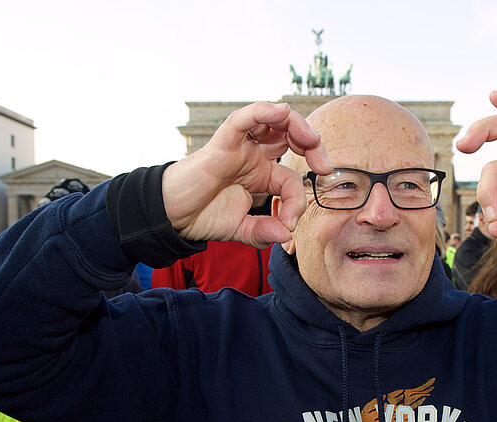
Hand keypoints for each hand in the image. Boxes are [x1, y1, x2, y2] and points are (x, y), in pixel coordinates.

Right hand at [161, 102, 332, 248]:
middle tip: (324, 167)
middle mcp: (254, 156)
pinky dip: (263, 111)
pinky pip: (244, 119)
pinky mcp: (223, 142)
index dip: (298, 200)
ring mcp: (240, 146)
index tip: (290, 223)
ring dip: (297, 125)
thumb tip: (286, 234)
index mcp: (261, 174)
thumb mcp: (241, 230)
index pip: (292, 180)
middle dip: (314, 147)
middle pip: (291, 137)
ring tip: (312, 140)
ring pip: (274, 121)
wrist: (172, 215)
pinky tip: (280, 111)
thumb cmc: (203, 215)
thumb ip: (264, 233)